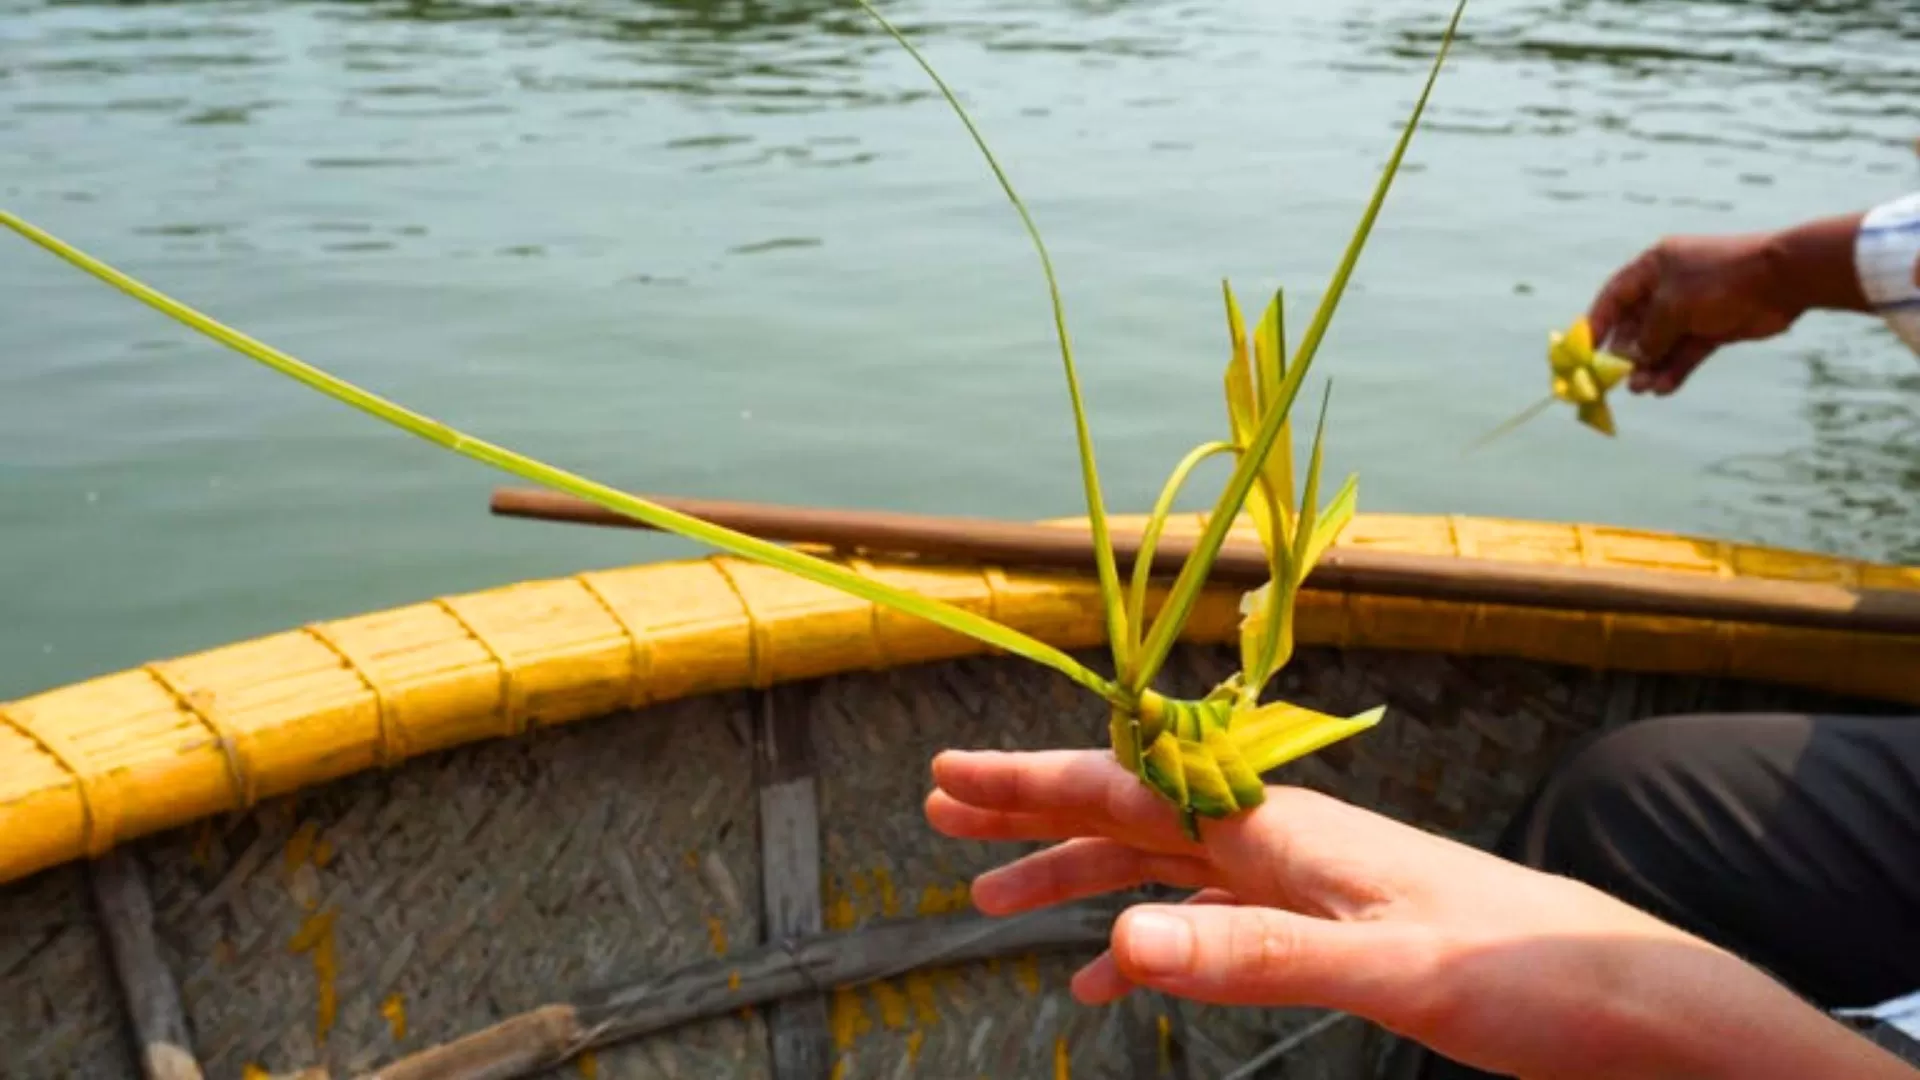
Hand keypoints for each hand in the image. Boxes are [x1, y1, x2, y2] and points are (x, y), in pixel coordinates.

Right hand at [925, 748, 1917, 1079]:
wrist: (1625, 994)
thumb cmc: (1522, 970)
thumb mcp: (1385, 971)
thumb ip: (1251, 953)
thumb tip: (1115, 936)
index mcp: (1282, 830)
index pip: (1130, 789)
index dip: (1032, 781)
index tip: (950, 776)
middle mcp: (1279, 839)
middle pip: (1128, 811)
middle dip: (1033, 810)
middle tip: (943, 814)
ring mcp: (1298, 880)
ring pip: (1156, 865)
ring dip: (1074, 876)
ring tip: (991, 900)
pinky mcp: (1321, 926)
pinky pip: (1204, 921)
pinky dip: (1144, 944)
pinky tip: (1105, 977)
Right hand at [1588, 214, 1866, 395]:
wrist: (1783, 279)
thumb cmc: (1720, 281)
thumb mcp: (1672, 307)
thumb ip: (1647, 336)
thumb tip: (1631, 360)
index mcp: (1654, 267)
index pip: (1614, 297)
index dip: (1595, 324)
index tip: (1582, 352)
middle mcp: (1669, 287)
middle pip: (1636, 325)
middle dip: (1624, 354)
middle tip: (1612, 381)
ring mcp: (1692, 309)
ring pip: (1660, 343)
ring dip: (1648, 367)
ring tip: (1640, 389)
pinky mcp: (1713, 328)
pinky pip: (1685, 352)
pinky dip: (1673, 370)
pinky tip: (1663, 388)